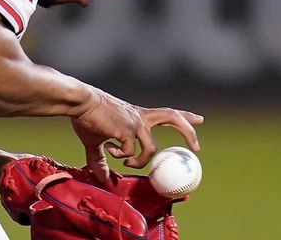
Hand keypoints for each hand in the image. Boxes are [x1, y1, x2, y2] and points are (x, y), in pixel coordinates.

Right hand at [70, 89, 202, 182]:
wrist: (80, 102)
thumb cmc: (86, 116)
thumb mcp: (96, 139)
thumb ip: (101, 159)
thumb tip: (103, 178)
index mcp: (138, 115)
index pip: (167, 114)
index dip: (186, 117)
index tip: (200, 119)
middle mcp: (141, 117)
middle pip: (173, 118)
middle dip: (188, 132)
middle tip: (196, 147)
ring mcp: (135, 123)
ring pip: (152, 149)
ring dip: (140, 162)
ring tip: (127, 162)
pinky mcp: (126, 130)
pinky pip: (130, 152)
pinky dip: (120, 156)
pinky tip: (109, 148)